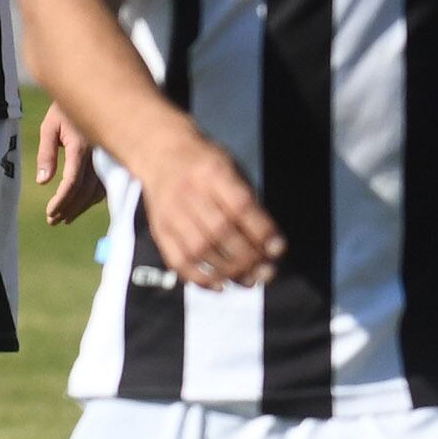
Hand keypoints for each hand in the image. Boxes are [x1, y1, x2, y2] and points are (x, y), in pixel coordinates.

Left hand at [34, 104, 103, 224]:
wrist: (94, 94)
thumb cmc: (65, 110)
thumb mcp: (49, 128)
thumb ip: (47, 154)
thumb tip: (43, 182)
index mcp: (81, 148)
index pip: (72, 183)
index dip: (61, 201)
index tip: (50, 213)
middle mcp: (98, 157)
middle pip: (85, 192)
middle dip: (69, 209)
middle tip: (53, 220)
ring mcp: (107, 159)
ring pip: (97, 192)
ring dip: (81, 207)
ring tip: (64, 218)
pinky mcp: (111, 160)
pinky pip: (105, 185)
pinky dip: (93, 198)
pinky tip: (82, 203)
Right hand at [131, 133, 284, 288]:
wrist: (161, 154)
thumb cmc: (207, 165)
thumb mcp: (232, 169)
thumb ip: (248, 202)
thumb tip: (269, 245)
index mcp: (213, 172)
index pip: (240, 205)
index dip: (261, 231)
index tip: (278, 249)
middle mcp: (189, 193)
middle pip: (219, 231)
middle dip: (248, 257)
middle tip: (268, 271)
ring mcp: (171, 213)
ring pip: (198, 250)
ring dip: (228, 271)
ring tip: (250, 280)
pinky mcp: (159, 230)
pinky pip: (177, 260)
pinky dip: (199, 278)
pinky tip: (220, 285)